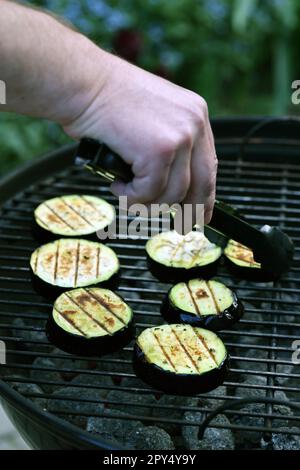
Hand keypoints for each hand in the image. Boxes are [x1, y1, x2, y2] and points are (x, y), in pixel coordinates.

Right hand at [64, 52, 217, 223]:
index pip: (209, 166)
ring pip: (173, 194)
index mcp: (195, 115)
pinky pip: (150, 192)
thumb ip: (168, 146)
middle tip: (179, 226)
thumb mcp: (151, 118)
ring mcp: (179, 137)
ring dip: (146, 202)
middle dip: (189, 211)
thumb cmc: (107, 100)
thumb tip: (174, 185)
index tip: (201, 214)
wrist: (83, 83)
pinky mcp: (159, 151)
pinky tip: (119, 185)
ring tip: (126, 191)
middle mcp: (194, 124)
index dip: (205, 196)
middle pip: (202, 185)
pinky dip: (132, 196)